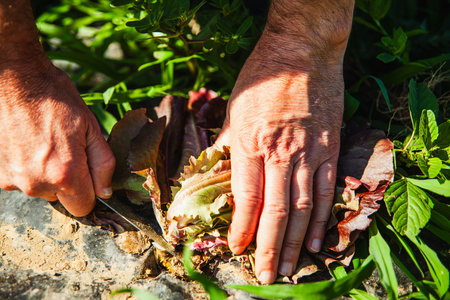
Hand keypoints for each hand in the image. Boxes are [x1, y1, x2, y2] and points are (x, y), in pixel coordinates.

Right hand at [0, 60, 114, 216]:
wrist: (14, 79)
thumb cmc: (56, 99)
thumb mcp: (91, 127)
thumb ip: (103, 164)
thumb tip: (105, 192)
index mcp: (64, 174)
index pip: (83, 207)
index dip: (90, 192)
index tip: (88, 173)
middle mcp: (36, 183)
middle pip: (61, 198)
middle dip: (68, 180)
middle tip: (65, 148)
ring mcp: (12, 180)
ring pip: (40, 189)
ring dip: (46, 173)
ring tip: (44, 142)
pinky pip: (22, 179)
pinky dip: (27, 167)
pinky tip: (28, 143)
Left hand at [216, 0, 352, 282]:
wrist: (302, 50)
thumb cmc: (263, 75)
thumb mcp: (235, 107)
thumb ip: (229, 142)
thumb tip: (219, 165)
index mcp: (249, 142)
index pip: (246, 197)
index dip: (241, 227)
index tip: (236, 248)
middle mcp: (279, 153)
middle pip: (274, 210)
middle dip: (267, 247)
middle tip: (265, 274)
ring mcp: (307, 152)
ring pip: (301, 207)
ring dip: (293, 242)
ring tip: (288, 268)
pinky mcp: (329, 147)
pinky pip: (325, 190)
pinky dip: (320, 219)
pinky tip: (314, 240)